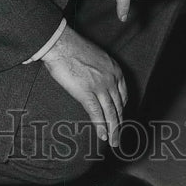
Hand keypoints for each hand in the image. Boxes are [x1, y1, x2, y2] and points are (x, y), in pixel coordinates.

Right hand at [42, 25, 126, 146]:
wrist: (61, 44)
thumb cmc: (74, 47)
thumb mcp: (96, 56)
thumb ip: (101, 70)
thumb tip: (96, 80)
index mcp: (115, 69)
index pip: (123, 94)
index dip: (121, 108)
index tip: (119, 116)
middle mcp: (111, 79)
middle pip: (118, 106)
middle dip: (120, 123)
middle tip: (119, 135)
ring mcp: (100, 87)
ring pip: (110, 113)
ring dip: (113, 130)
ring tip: (114, 141)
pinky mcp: (87, 93)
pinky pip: (96, 113)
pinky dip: (101, 126)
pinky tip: (103, 136)